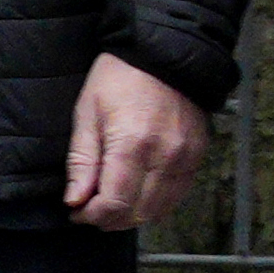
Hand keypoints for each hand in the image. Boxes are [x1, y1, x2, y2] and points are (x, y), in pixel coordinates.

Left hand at [60, 52, 206, 231]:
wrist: (164, 52)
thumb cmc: (120, 77)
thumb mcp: (87, 113)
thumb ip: (81, 161)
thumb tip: (75, 200)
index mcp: (132, 144)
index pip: (114, 203)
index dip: (92, 216)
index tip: (77, 211)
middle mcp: (164, 156)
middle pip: (137, 213)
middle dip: (110, 219)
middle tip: (91, 210)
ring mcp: (185, 157)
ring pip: (159, 209)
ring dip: (133, 216)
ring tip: (113, 205)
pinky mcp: (198, 155)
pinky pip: (178, 194)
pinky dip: (156, 203)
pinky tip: (138, 196)